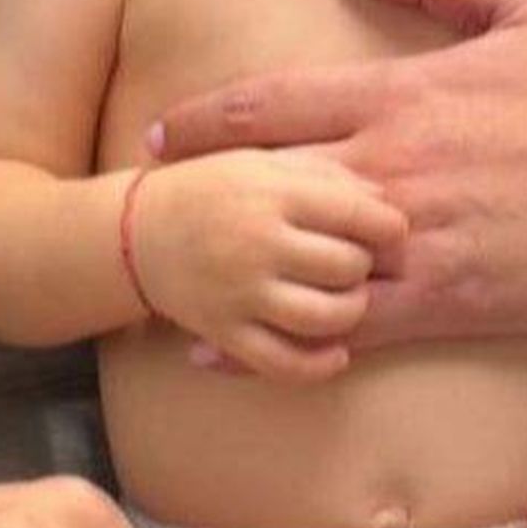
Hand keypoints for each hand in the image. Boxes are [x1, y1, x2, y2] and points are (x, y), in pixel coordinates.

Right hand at [133, 149, 408, 379]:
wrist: (136, 232)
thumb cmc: (212, 190)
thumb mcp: (263, 163)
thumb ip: (324, 176)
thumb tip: (386, 202)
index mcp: (272, 193)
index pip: (362, 216)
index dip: (390, 228)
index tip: (389, 232)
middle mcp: (257, 243)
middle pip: (349, 267)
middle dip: (365, 267)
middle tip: (356, 262)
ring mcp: (240, 293)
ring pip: (326, 318)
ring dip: (350, 312)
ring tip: (345, 299)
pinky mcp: (224, 332)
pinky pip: (285, 363)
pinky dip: (320, 365)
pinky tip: (336, 353)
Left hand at [148, 0, 526, 347]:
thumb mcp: (526, 3)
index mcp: (402, 93)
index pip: (272, 104)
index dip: (202, 121)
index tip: (155, 134)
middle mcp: (392, 166)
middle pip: (260, 183)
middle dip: (193, 196)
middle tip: (138, 210)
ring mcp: (413, 238)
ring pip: (289, 258)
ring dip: (223, 271)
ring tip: (164, 284)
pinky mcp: (443, 301)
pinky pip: (338, 327)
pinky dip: (272, 341)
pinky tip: (218, 355)